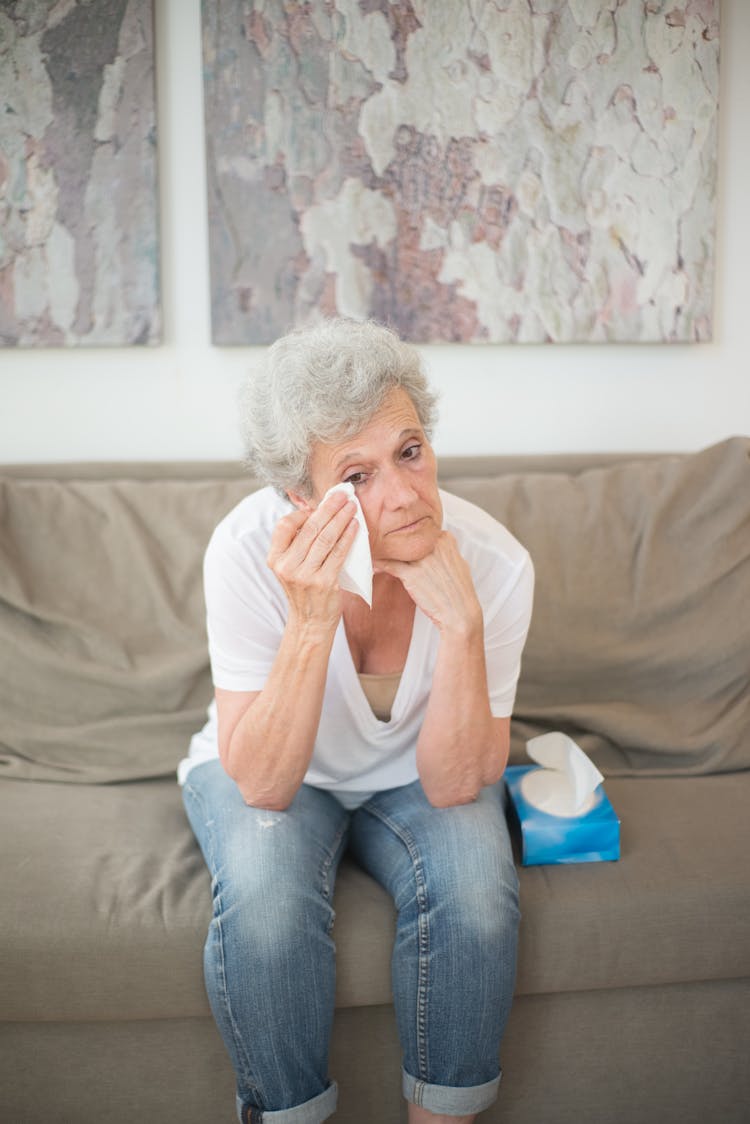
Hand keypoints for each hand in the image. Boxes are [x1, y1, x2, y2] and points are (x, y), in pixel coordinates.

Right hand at [267, 491, 358, 629]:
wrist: (310, 622)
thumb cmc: (304, 590)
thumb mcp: (291, 567)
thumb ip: (297, 544)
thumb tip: (317, 513)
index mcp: (275, 559)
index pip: (284, 525)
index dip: (302, 512)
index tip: (319, 506)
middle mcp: (287, 566)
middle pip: (309, 528)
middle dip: (328, 508)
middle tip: (342, 496)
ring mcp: (305, 575)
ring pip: (325, 537)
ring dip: (341, 518)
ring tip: (351, 507)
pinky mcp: (324, 582)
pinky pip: (338, 553)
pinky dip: (348, 537)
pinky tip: (355, 526)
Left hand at [375, 532, 482, 635]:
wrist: (459, 613)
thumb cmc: (459, 592)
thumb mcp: (458, 563)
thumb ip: (445, 551)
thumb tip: (434, 546)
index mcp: (445, 539)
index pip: (420, 532)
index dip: (409, 540)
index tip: (400, 544)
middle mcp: (434, 545)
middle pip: (406, 539)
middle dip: (395, 545)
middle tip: (382, 547)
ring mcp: (422, 559)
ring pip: (395, 550)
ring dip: (384, 553)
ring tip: (374, 554)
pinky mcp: (411, 574)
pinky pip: (388, 564)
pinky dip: (378, 565)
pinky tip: (373, 567)